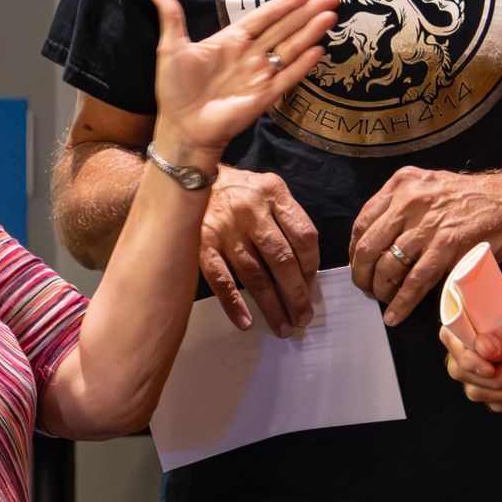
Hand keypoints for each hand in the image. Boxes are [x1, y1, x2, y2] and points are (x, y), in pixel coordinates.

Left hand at [150, 0, 336, 152]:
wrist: (180, 127)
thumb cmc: (175, 89)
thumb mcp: (170, 49)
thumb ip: (172, 19)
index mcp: (232, 40)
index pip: (264, 17)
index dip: (285, 4)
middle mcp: (250, 55)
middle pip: (284, 29)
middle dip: (307, 13)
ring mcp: (260, 76)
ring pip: (290, 49)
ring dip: (310, 33)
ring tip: (330, 17)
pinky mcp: (264, 97)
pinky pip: (287, 78)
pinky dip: (302, 65)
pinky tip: (318, 50)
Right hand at [198, 167, 319, 336]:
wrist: (189, 174)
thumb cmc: (237, 190)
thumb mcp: (267, 190)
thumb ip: (286, 219)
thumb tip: (303, 270)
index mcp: (273, 193)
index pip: (304, 236)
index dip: (311, 267)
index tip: (311, 287)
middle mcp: (251, 210)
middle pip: (281, 259)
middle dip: (296, 293)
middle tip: (302, 317)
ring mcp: (225, 227)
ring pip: (254, 273)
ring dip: (271, 304)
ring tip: (282, 326)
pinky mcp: (202, 242)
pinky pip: (220, 278)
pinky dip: (233, 302)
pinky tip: (245, 321)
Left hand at [349, 166, 501, 325]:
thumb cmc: (470, 198)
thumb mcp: (428, 187)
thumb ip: (401, 206)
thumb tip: (376, 238)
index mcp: (402, 184)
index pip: (363, 222)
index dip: (355, 251)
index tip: (358, 265)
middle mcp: (410, 200)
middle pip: (369, 246)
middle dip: (362, 274)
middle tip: (365, 288)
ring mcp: (429, 224)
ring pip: (389, 266)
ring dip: (381, 290)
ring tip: (383, 300)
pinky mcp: (448, 247)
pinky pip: (415, 281)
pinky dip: (402, 303)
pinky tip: (395, 314)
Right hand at [440, 284, 501, 412]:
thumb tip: (482, 349)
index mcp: (469, 318)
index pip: (450, 338)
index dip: (466, 356)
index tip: (490, 367)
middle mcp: (467, 345)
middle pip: (460, 370)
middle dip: (494, 376)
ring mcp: (477, 369)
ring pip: (477, 391)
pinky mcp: (493, 388)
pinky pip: (496, 403)